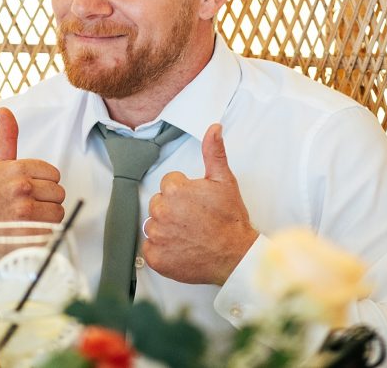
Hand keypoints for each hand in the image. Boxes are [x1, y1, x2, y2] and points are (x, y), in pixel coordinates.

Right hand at [0, 107, 65, 232]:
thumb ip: (6, 137)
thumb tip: (4, 110)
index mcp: (16, 168)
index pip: (54, 174)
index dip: (43, 184)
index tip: (26, 191)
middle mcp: (21, 187)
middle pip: (59, 192)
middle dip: (45, 201)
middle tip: (25, 207)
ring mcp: (25, 210)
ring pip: (58, 211)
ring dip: (46, 218)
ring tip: (27, 219)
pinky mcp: (29, 233)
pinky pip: (54, 229)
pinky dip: (44, 233)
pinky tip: (27, 231)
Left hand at [143, 124, 258, 285]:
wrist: (235, 255)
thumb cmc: (230, 220)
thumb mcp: (224, 181)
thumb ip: (214, 152)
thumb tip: (213, 129)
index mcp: (174, 190)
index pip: (168, 184)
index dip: (184, 193)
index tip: (196, 203)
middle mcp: (162, 211)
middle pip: (158, 204)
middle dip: (173, 210)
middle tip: (193, 220)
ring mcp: (158, 236)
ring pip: (153, 225)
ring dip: (166, 229)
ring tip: (188, 234)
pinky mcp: (156, 257)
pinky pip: (150, 248)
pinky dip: (162, 250)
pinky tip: (181, 248)